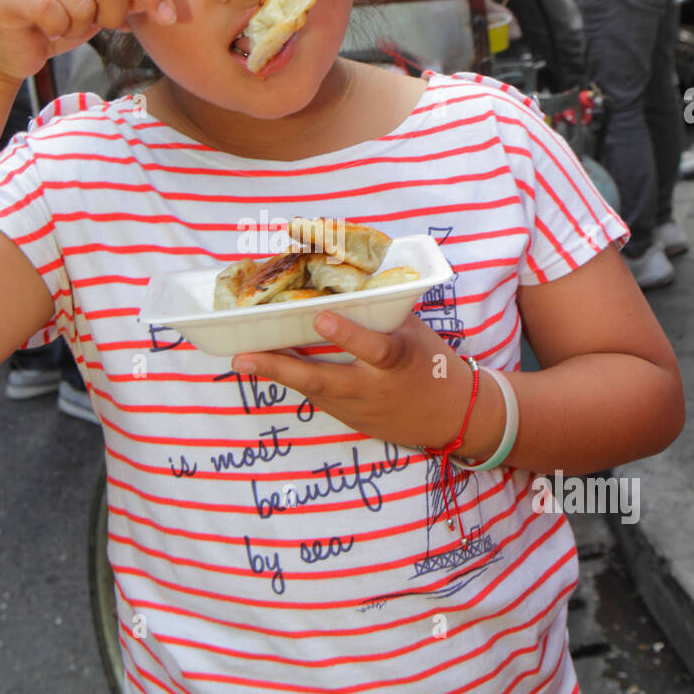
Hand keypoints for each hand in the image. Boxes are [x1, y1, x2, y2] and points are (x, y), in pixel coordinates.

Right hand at [0, 0, 175, 85]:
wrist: (5, 48)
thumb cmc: (54, 24)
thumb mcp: (96, 8)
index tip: (168, 17)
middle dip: (114, 14)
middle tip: (102, 26)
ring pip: (81, 2)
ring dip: (82, 27)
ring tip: (66, 27)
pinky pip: (52, 13)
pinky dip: (59, 30)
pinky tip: (48, 31)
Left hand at [231, 310, 472, 450]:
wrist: (451, 418)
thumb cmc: (432, 363)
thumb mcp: (414, 333)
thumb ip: (382, 311)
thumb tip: (347, 275)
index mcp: (398, 361)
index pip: (374, 348)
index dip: (347, 334)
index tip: (320, 315)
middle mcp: (373, 387)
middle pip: (323, 381)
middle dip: (281, 369)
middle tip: (244, 357)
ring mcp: (357, 407)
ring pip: (311, 392)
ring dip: (276, 375)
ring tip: (242, 358)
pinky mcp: (348, 417)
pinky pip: (316, 395)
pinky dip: (292, 378)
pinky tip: (265, 363)